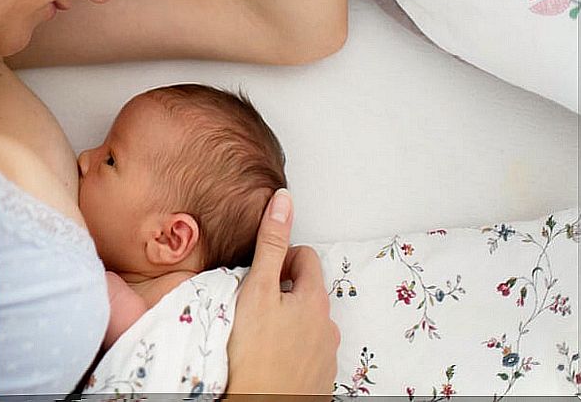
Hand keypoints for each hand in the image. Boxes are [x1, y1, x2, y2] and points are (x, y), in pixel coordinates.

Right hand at [224, 189, 339, 395]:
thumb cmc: (253, 352)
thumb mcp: (256, 289)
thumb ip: (271, 244)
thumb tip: (284, 201)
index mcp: (315, 299)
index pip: (306, 256)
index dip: (279, 259)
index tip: (259, 276)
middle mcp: (327, 325)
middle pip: (306, 289)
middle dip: (282, 290)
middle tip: (252, 304)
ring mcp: (326, 354)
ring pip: (306, 321)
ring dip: (286, 320)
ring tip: (258, 333)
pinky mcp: (318, 378)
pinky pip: (306, 349)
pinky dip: (289, 347)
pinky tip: (268, 355)